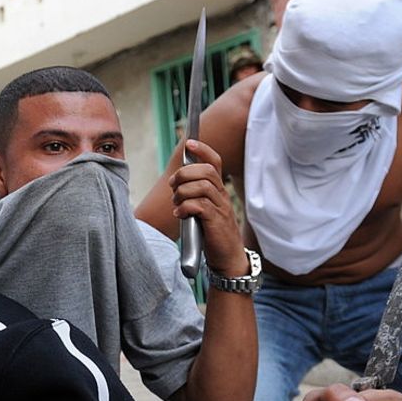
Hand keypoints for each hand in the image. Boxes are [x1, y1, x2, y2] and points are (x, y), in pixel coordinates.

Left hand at [169, 139, 246, 276]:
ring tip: (177, 203)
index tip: (190, 142)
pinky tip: (180, 215)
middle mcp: (222, 196)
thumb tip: (176, 184)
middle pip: (206, 171)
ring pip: (202, 187)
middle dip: (185, 174)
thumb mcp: (203, 210)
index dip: (203, 150)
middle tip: (173, 186)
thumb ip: (194, 196)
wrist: (228, 258)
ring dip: (183, 192)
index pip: (215, 162)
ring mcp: (221, 208)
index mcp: (218, 191)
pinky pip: (200, 206)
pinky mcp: (216, 222)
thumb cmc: (212, 233)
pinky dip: (186, 207)